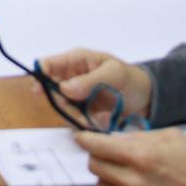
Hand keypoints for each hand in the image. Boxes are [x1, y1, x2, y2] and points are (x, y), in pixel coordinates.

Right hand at [36, 48, 152, 119]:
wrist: (145, 99)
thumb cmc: (130, 78)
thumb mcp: (114, 74)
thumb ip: (90, 80)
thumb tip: (64, 88)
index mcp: (76, 61)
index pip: (48, 64)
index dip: (40, 76)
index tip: (40, 91)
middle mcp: (70, 77)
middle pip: (51, 90)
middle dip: (63, 105)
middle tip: (80, 115)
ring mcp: (74, 96)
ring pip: (61, 108)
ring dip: (75, 117)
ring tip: (95, 121)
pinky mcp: (80, 112)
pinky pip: (72, 120)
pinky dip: (83, 124)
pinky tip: (100, 122)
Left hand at [75, 129, 185, 185]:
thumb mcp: (170, 136)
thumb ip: (138, 135)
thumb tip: (114, 137)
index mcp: (139, 156)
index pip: (96, 146)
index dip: (85, 139)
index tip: (81, 137)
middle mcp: (132, 181)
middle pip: (94, 166)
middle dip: (98, 157)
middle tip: (109, 155)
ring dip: (109, 178)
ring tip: (126, 175)